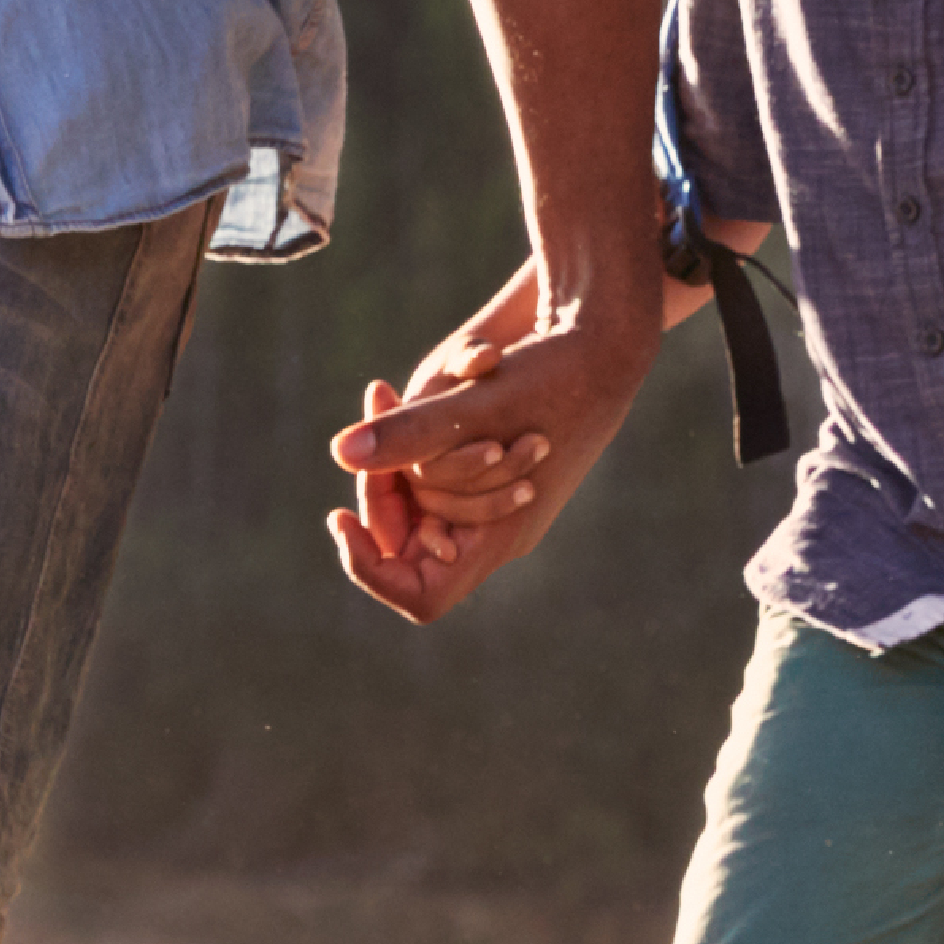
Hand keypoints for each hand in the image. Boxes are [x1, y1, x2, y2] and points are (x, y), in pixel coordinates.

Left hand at [325, 278, 665, 620]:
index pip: (421, 596)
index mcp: (498, 538)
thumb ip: (410, 433)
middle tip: (376, 417)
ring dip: (390, 456)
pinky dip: (410, 442)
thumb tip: (340, 453)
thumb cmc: (554, 377)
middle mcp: (494, 532)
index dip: (370, 569)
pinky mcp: (489, 476)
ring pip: (415, 505)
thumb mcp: (476, 403)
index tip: (339, 516)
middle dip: (378, 484)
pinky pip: (430, 477)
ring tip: (382, 395)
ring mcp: (493, 507)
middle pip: (406, 541)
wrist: (604, 347)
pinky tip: (397, 393)